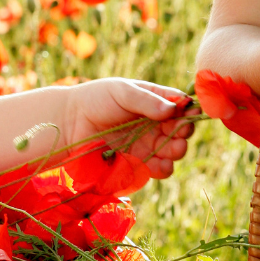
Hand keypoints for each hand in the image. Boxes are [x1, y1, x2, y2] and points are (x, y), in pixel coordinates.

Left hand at [64, 79, 194, 177]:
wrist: (70, 123)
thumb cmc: (97, 99)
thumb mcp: (123, 92)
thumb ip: (148, 100)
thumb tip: (173, 109)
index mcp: (156, 102)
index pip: (181, 107)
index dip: (189, 111)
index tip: (188, 113)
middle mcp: (156, 124)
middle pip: (181, 131)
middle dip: (184, 132)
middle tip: (180, 132)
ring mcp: (148, 144)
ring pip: (173, 151)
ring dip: (177, 151)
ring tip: (174, 149)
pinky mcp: (138, 163)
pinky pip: (157, 168)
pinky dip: (163, 168)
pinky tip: (162, 164)